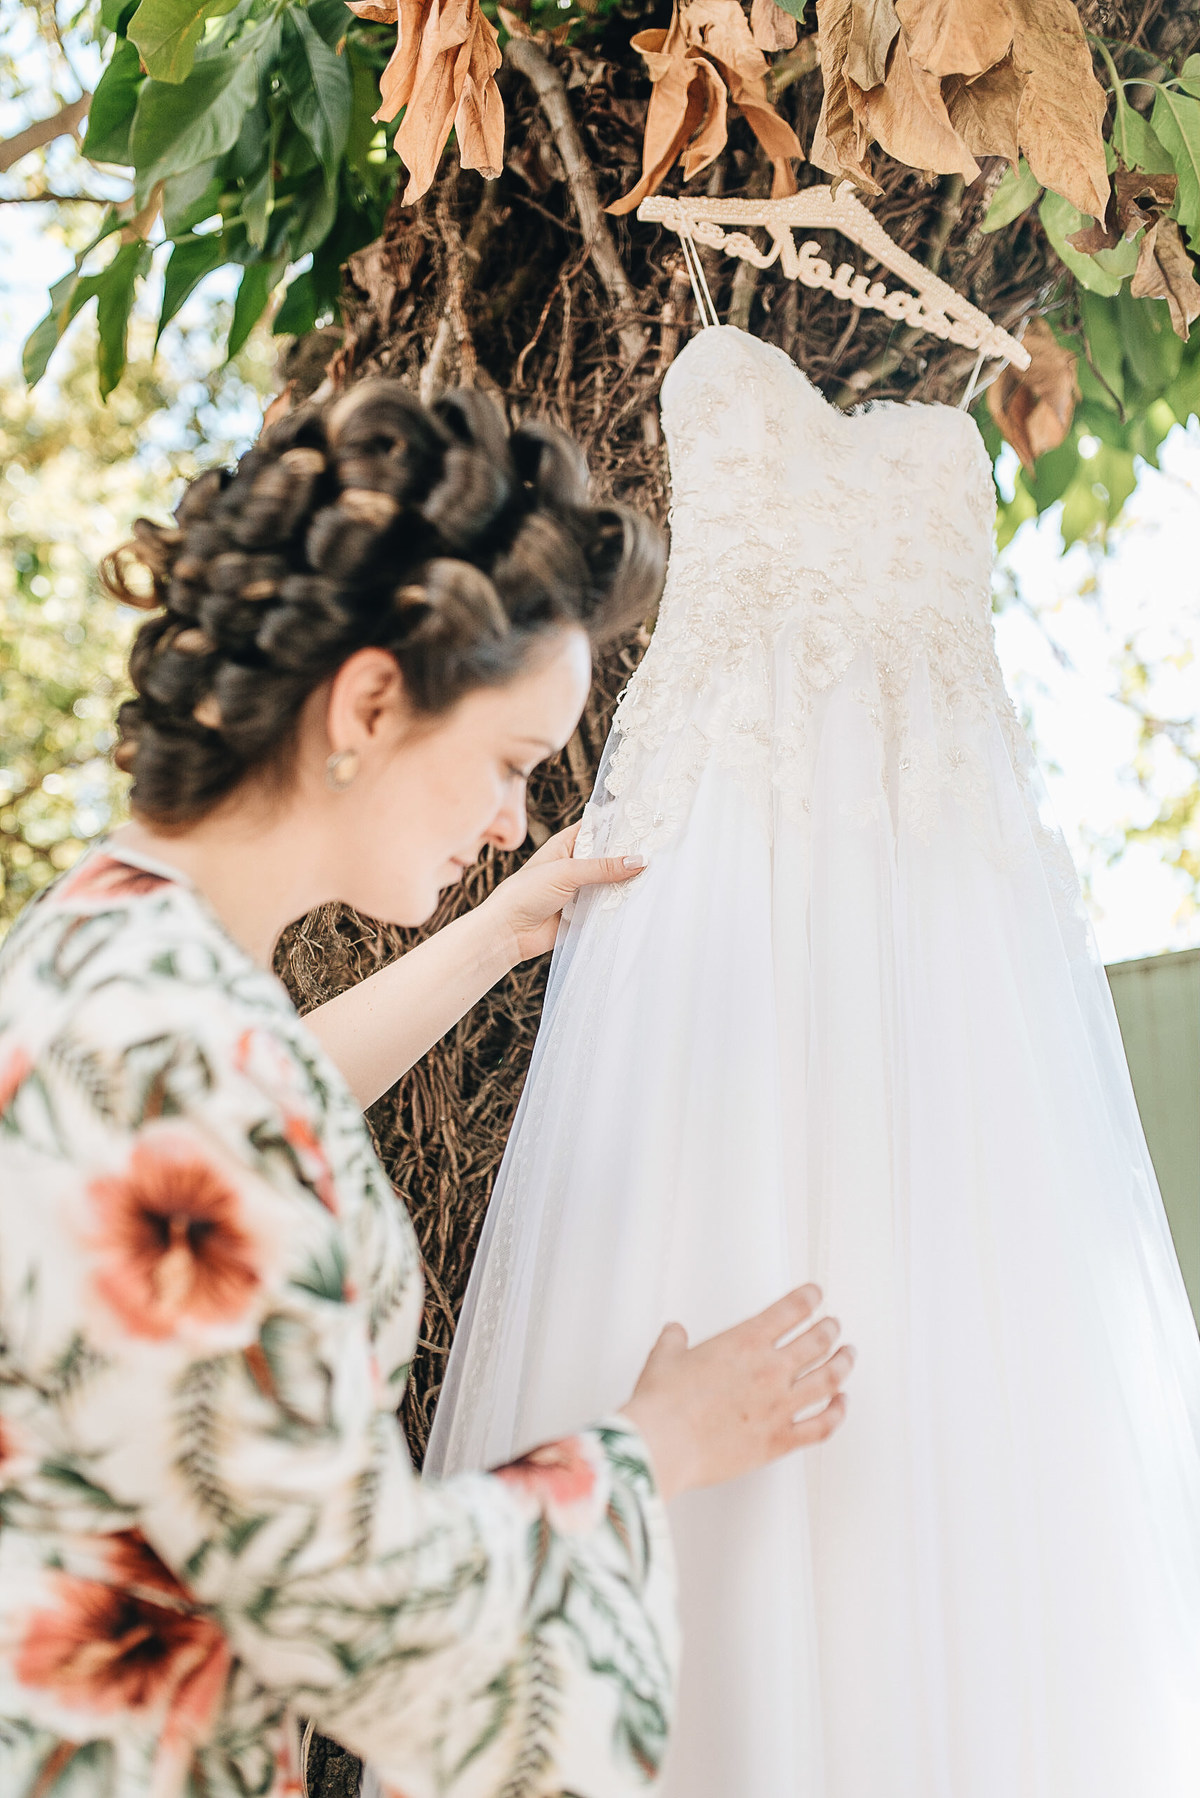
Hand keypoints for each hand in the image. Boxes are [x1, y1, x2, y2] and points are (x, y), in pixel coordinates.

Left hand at [481, 822, 645, 964]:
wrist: (509, 932)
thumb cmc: (526, 893)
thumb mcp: (567, 872)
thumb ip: (603, 867)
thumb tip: (639, 860)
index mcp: (566, 844)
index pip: (598, 827)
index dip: (620, 823)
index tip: (648, 819)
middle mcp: (575, 864)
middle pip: (610, 855)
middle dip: (631, 854)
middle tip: (661, 849)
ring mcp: (582, 888)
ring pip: (612, 881)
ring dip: (629, 880)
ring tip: (659, 873)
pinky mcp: (585, 911)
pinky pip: (609, 905)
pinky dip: (622, 903)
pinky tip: (643, 898)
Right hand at [619, 1285, 853, 1502]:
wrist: (664, 1444)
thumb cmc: (662, 1403)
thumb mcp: (664, 1358)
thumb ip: (674, 1342)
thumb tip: (674, 1333)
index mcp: (745, 1342)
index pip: (791, 1309)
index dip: (809, 1298)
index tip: (816, 1294)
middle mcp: (770, 1369)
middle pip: (818, 1341)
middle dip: (830, 1329)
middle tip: (834, 1325)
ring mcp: (779, 1405)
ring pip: (829, 1379)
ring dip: (843, 1364)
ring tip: (848, 1356)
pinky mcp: (780, 1440)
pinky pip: (822, 1426)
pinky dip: (838, 1413)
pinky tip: (842, 1405)